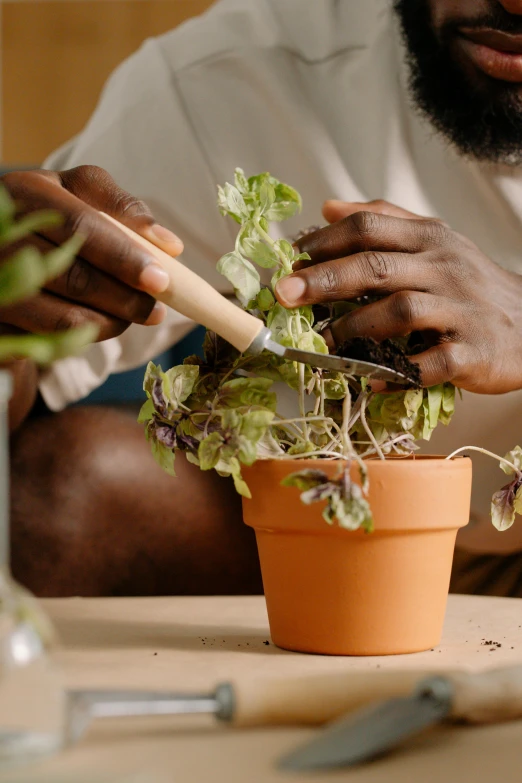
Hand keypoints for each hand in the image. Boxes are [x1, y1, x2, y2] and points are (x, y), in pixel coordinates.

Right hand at [0, 165, 183, 430]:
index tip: (160, 280)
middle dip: (124, 299)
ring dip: (110, 322)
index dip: (124, 256)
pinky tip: (102, 324)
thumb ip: (123, 209)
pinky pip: (51, 341)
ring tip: (133, 316)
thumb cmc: (53, 215)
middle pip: (73, 277)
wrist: (3, 244)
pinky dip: (86, 337)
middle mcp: (1, 236)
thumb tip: (170, 246)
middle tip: (155, 311)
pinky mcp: (0, 318)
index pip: (80, 227)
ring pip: (63, 317)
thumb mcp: (80, 194)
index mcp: (26, 192)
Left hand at [275, 199, 521, 393]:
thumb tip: (328, 207)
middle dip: (324, 279)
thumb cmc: (471, 284)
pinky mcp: (473, 353)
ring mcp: (460, 311)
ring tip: (323, 341)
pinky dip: (398, 374)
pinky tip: (372, 379)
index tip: (292, 257)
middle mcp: (445, 269)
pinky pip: (430, 364)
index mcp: (431, 240)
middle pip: (377, 267)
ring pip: (401, 312)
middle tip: (283, 294)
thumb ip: (384, 221)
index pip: (371, 227)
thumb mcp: (435, 241)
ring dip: (355, 328)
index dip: (326, 240)